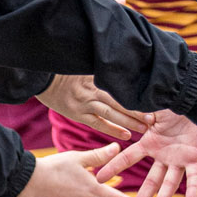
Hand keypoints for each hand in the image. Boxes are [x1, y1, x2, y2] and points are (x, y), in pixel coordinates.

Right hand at [35, 74, 149, 140]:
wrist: (41, 78)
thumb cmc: (64, 70)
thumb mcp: (84, 64)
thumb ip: (101, 69)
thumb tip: (123, 62)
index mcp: (96, 77)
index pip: (122, 86)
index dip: (138, 93)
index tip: (153, 98)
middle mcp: (92, 90)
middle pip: (120, 101)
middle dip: (138, 110)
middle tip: (155, 118)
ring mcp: (84, 104)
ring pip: (112, 113)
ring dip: (129, 121)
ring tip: (145, 128)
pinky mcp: (77, 114)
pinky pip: (98, 123)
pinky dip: (112, 129)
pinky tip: (126, 134)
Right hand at [90, 112, 196, 196]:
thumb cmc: (178, 101)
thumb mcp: (153, 107)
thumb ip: (137, 111)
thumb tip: (117, 105)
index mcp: (150, 143)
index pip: (128, 158)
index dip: (114, 167)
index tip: (98, 179)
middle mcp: (163, 155)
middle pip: (150, 181)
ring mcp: (179, 159)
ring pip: (169, 184)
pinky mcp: (196, 158)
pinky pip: (194, 176)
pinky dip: (193, 188)